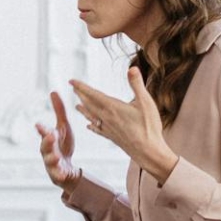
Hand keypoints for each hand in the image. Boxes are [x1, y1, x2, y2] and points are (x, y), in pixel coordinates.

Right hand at [35, 91, 80, 192]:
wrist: (66, 168)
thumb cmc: (62, 145)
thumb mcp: (63, 126)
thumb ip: (58, 110)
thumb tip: (53, 91)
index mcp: (48, 138)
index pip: (44, 132)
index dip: (42, 129)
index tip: (39, 125)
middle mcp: (47, 150)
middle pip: (45, 146)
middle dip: (47, 142)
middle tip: (50, 136)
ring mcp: (51, 162)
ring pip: (49, 160)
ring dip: (52, 158)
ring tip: (56, 157)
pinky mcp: (57, 173)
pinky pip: (57, 175)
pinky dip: (59, 175)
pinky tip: (63, 175)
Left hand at [70, 67, 178, 183]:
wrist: (148, 152)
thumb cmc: (149, 126)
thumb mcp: (146, 102)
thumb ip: (137, 85)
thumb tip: (132, 68)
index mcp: (112, 107)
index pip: (93, 94)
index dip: (81, 87)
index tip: (71, 81)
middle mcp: (106, 118)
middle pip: (90, 104)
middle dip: (81, 96)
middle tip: (74, 89)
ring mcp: (108, 128)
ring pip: (92, 117)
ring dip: (84, 110)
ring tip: (77, 106)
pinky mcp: (112, 137)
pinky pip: (98, 129)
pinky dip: (92, 125)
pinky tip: (89, 126)